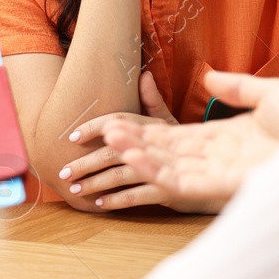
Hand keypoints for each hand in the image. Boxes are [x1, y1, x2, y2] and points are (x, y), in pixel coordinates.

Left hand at [59, 71, 180, 211]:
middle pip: (114, 152)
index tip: (72, 136)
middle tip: (64, 170)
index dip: (95, 128)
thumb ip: (154, 102)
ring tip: (76, 189)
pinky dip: (118, 200)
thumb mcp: (172, 124)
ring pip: (122, 175)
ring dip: (96, 183)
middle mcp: (159, 147)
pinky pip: (138, 196)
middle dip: (87, 162)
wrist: (215, 179)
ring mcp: (164, 171)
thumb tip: (145, 75)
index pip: (120, 122)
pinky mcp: (170, 193)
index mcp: (156, 128)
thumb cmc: (188, 149)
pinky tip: (100, 204)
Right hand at [103, 69, 278, 209]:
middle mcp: (217, 158)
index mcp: (224, 138)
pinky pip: (182, 181)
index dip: (139, 131)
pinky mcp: (226, 186)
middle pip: (160, 152)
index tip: (109, 126)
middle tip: (94, 139)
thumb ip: (237, 86)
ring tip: (108, 141)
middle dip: (126, 147)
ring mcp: (220, 173)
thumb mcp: (271, 93)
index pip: (171, 136)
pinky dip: (155, 170)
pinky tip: (133, 157)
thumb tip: (208, 76)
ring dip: (135, 154)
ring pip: (165, 166)